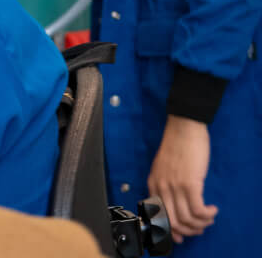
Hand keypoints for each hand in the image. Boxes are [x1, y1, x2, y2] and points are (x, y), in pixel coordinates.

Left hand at [148, 115, 218, 242]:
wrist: (183, 128)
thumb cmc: (176, 146)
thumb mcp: (163, 167)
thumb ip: (165, 184)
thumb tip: (173, 205)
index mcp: (153, 184)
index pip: (158, 216)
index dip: (171, 230)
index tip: (180, 237)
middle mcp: (161, 187)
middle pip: (173, 221)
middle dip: (188, 231)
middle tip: (200, 228)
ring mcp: (174, 186)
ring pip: (187, 218)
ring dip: (201, 224)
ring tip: (208, 218)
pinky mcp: (189, 183)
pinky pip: (198, 210)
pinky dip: (207, 215)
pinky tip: (212, 210)